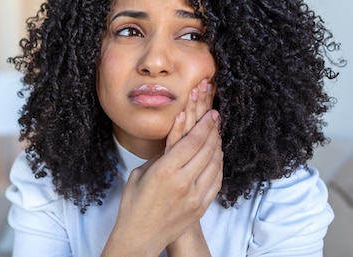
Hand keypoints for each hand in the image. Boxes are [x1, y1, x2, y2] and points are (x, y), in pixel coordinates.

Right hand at [102, 80, 221, 256]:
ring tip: (217, 134)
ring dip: (218, 147)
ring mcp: (194, 196)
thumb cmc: (133, 204)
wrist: (139, 237)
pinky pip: (216, 182)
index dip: (204, 125)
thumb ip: (159, 157)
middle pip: (207, 150)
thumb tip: (174, 142)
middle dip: (213, 130)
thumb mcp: (139, 174)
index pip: (192, 141)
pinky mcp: (200, 207)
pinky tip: (216, 157)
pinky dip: (218, 166)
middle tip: (216, 118)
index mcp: (165, 170)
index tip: (210, 114)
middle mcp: (183, 182)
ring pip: (215, 164)